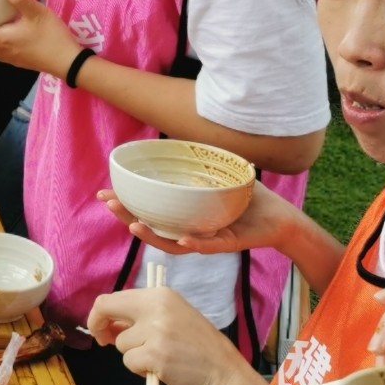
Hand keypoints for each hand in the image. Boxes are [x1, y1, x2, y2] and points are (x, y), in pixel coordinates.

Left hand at [85, 285, 268, 384]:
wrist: (226, 375)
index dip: (102, 314)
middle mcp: (156, 307)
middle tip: (104, 341)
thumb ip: (145, 317)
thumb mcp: (175, 320)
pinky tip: (162, 370)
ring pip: (121, 344)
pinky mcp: (155, 354)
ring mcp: (155, 331)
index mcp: (161, 295)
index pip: (115, 297)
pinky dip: (140, 370)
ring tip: (160, 359)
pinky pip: (130, 362)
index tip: (104, 328)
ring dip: (133, 355)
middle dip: (99, 327)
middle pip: (106, 309)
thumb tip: (112, 323)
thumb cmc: (201, 350)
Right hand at [97, 179, 297, 256]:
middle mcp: (189, 230)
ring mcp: (205, 239)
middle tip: (110, 204)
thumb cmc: (248, 197)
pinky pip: (206, 246)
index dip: (126, 205)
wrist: (281, 217)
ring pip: (171, 242)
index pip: (148, 211)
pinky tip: (181, 239)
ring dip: (151, 235)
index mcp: (182, 216)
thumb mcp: (218, 173)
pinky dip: (193, 244)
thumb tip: (175, 137)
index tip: (104, 194)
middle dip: (127, 217)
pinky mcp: (226, 244)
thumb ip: (197, 161)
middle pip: (151, 228)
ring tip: (133, 225)